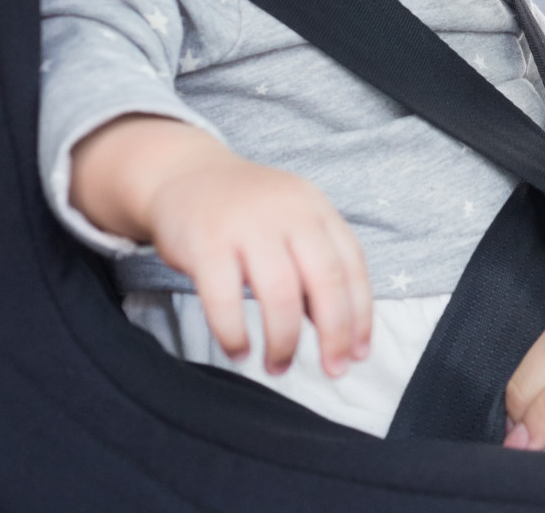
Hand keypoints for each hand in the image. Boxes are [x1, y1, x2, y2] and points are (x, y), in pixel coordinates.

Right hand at [68, 113, 372, 376]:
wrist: (183, 174)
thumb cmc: (246, 212)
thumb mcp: (291, 221)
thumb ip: (315, 265)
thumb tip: (336, 329)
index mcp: (317, 210)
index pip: (352, 266)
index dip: (361, 314)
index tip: (360, 353)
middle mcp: (289, 214)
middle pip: (325, 280)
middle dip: (334, 333)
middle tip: (332, 369)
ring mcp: (247, 227)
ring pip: (279, 294)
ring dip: (283, 340)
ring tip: (278, 366)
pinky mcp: (206, 244)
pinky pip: (225, 300)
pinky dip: (234, 333)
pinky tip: (239, 351)